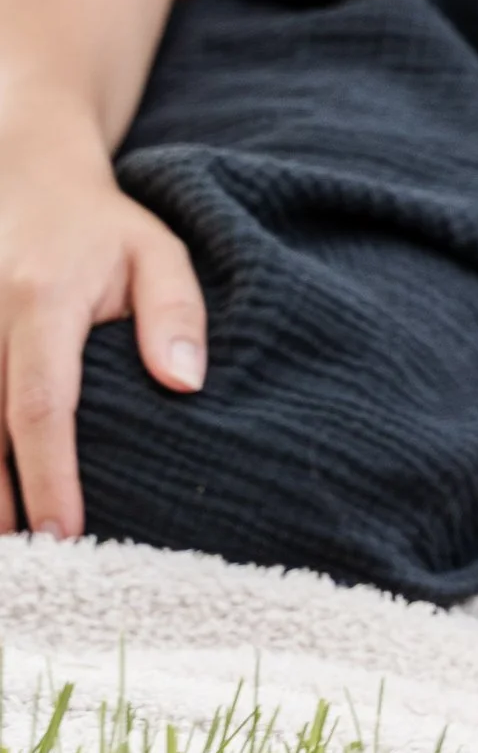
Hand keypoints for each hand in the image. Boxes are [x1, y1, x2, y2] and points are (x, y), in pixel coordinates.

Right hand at [0, 158, 206, 537]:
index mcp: (42, 300)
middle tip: (34, 576)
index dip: (48, 475)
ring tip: (9, 557)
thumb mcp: (158, 252)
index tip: (65, 534)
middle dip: (3, 506)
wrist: (26, 177)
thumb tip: (184, 385)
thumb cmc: (105, 228)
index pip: (41, 403)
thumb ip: (175, 314)